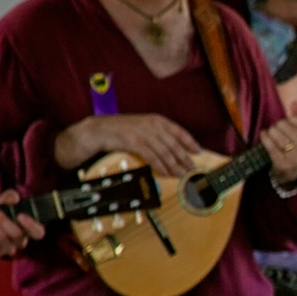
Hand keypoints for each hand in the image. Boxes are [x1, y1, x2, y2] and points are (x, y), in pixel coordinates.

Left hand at [0, 191, 45, 258]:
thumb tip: (13, 200)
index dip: (31, 226)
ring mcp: (9, 247)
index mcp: (28, 228)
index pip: (38, 232)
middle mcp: (21, 240)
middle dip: (4, 221)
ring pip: (3, 238)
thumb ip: (10, 196)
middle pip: (18, 234)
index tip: (20, 215)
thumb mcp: (3, 200)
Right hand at [54, 113, 200, 176]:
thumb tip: (174, 149)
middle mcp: (152, 124)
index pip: (179, 130)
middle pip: (174, 144)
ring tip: (181, 175)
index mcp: (156, 119)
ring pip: (164, 152)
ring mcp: (142, 132)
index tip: (199, 152)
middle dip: (184, 158)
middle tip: (192, 170)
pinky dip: (160, 166)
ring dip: (174, 166)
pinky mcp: (133, 141)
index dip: (190, 142)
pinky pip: (151, 156)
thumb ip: (158, 135)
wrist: (97, 130)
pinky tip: (165, 173)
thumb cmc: (121, 131)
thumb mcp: (142, 129)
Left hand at [263, 115, 296, 184]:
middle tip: (277, 126)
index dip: (291, 119)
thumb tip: (294, 102)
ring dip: (272, 131)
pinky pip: (271, 146)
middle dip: (280, 124)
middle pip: (289, 128)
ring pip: (279, 137)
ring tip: (271, 131)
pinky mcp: (283, 164)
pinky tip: (264, 134)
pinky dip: (265, 138)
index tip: (288, 121)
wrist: (293, 171)